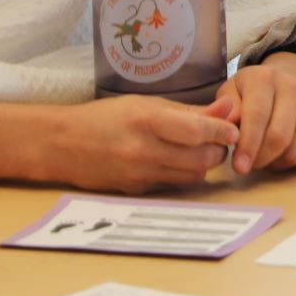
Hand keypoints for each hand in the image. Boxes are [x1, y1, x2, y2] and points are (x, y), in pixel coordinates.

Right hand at [56, 94, 240, 193]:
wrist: (61, 144)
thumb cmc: (105, 117)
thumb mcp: (146, 104)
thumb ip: (189, 111)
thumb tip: (227, 108)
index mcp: (147, 121)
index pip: (198, 131)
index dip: (222, 131)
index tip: (233, 129)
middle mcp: (144, 150)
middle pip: (202, 158)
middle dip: (217, 150)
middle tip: (217, 139)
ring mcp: (139, 174)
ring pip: (193, 175)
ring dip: (203, 164)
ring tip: (198, 149)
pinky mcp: (137, 191)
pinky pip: (175, 185)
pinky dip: (184, 174)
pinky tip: (176, 161)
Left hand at [218, 52, 295, 175]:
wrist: (295, 74)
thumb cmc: (256, 89)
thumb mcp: (234, 91)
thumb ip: (226, 109)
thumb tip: (226, 128)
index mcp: (265, 78)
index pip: (257, 116)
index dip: (247, 145)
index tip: (239, 167)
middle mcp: (295, 87)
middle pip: (279, 137)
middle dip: (261, 159)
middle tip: (249, 165)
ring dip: (277, 163)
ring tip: (266, 155)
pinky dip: (295, 162)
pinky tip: (284, 151)